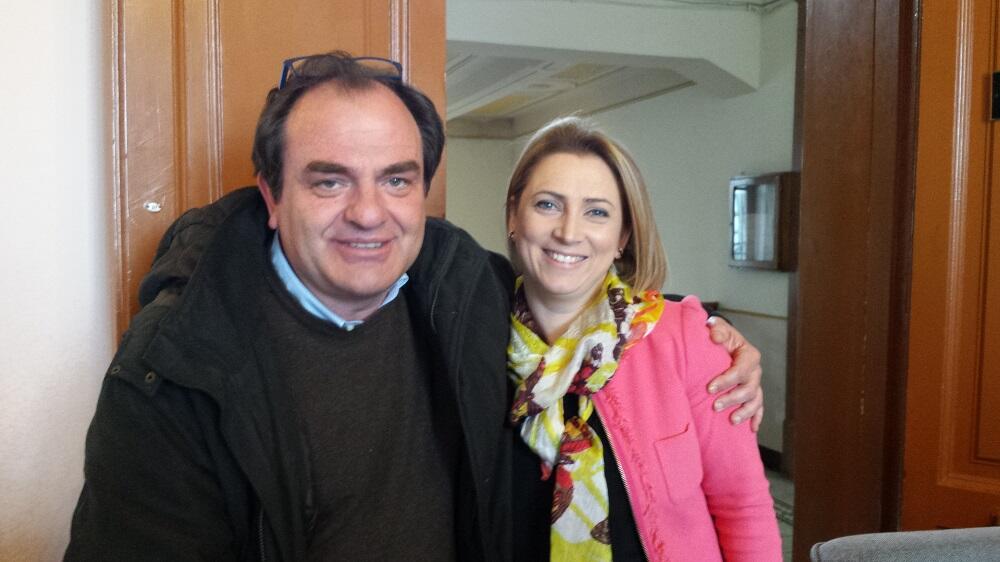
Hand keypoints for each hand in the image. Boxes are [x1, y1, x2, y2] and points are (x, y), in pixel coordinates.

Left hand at [705, 316, 763, 430]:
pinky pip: (758, 408)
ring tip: (732, 420)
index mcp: (749, 355)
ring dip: (744, 412)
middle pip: (748, 389)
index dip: (726, 381)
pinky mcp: (753, 393)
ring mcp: (755, 384)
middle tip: (715, 406)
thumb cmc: (719, 335)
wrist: (722, 342)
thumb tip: (714, 336)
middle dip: (732, 399)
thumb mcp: (718, 327)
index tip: (709, 388)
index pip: (740, 370)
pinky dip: (756, 419)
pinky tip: (752, 429)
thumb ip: (717, 329)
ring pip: (755, 401)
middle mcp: (755, 371)